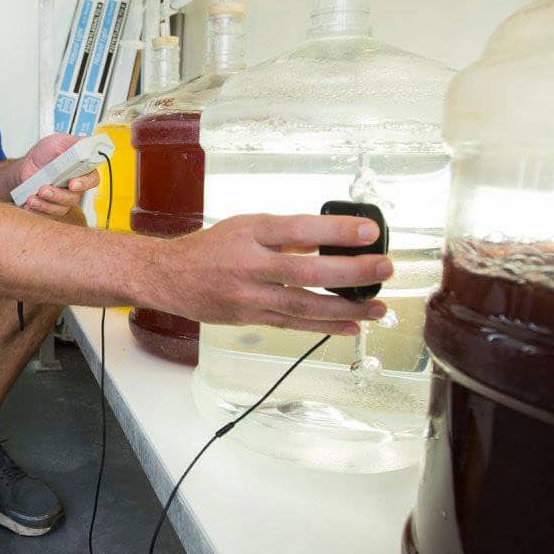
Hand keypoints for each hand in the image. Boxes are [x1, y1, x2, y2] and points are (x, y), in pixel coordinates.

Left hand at [19, 134, 100, 217]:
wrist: (26, 165)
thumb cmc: (44, 154)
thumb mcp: (59, 141)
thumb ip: (76, 142)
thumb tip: (89, 143)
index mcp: (81, 170)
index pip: (92, 179)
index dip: (85, 183)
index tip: (72, 183)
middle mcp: (75, 187)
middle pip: (75, 197)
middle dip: (58, 195)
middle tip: (43, 189)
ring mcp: (63, 199)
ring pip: (61, 208)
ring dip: (45, 204)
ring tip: (32, 198)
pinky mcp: (51, 207)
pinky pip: (47, 214)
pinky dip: (37, 210)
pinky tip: (29, 203)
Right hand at [152, 213, 392, 335]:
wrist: (168, 277)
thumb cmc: (209, 248)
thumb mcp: (245, 227)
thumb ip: (285, 235)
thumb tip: (327, 240)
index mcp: (250, 232)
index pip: (299, 229)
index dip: (336, 230)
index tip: (369, 231)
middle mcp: (249, 264)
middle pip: (308, 270)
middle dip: (352, 272)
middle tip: (385, 269)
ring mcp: (249, 295)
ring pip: (304, 304)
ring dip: (345, 308)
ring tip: (377, 308)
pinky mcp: (249, 318)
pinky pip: (292, 324)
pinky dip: (323, 326)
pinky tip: (350, 326)